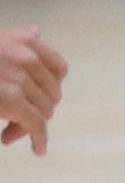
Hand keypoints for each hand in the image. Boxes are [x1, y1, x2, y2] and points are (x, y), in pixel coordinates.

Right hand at [0, 30, 54, 151]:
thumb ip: (14, 38)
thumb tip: (36, 32)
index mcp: (22, 41)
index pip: (58, 68)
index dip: (51, 87)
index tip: (37, 99)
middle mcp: (25, 57)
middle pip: (50, 94)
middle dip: (37, 110)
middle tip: (17, 122)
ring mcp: (19, 78)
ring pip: (43, 111)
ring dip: (29, 125)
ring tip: (9, 133)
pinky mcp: (12, 101)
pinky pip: (36, 124)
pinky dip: (39, 138)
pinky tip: (38, 149)